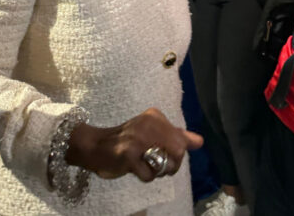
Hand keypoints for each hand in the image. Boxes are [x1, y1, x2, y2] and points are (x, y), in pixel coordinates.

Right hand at [67, 108, 202, 182]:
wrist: (94, 146)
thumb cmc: (126, 141)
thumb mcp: (152, 133)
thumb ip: (176, 136)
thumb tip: (200, 142)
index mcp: (156, 117)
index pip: (182, 140)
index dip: (176, 153)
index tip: (162, 153)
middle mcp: (149, 124)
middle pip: (178, 152)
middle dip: (171, 165)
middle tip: (156, 165)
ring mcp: (138, 139)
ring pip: (165, 165)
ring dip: (156, 172)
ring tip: (143, 164)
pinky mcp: (129, 155)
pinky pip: (149, 175)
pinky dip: (144, 176)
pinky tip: (133, 168)